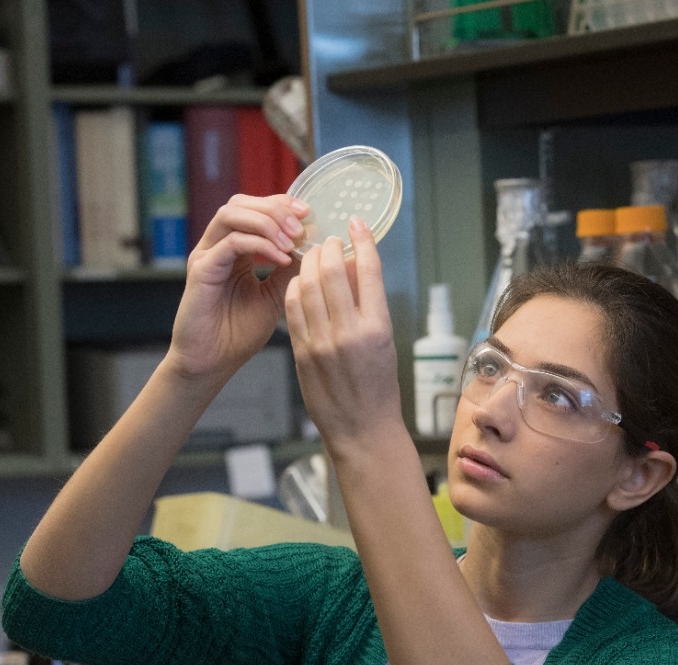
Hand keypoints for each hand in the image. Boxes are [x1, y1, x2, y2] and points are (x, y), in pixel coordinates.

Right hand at [167, 194, 307, 380]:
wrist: (213, 362)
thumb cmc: (240, 333)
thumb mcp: (277, 295)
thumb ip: (292, 270)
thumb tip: (321, 249)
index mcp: (235, 249)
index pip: (255, 209)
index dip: (282, 205)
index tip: (309, 213)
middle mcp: (217, 246)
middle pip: (241, 203)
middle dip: (275, 208)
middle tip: (302, 225)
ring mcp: (207, 255)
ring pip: (232, 214)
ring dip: (267, 222)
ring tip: (292, 241)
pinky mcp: (201, 270)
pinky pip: (230, 244)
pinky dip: (259, 245)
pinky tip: (281, 258)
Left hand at [284, 219, 403, 455]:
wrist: (361, 429)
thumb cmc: (379, 387)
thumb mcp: (385, 342)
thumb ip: (369, 306)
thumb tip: (354, 268)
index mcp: (378, 327)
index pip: (367, 270)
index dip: (361, 240)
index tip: (356, 223)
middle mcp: (349, 332)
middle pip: (330, 272)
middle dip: (328, 247)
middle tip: (329, 239)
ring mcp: (321, 342)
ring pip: (306, 285)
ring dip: (308, 264)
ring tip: (313, 257)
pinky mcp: (302, 352)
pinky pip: (292, 308)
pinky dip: (295, 288)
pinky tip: (299, 283)